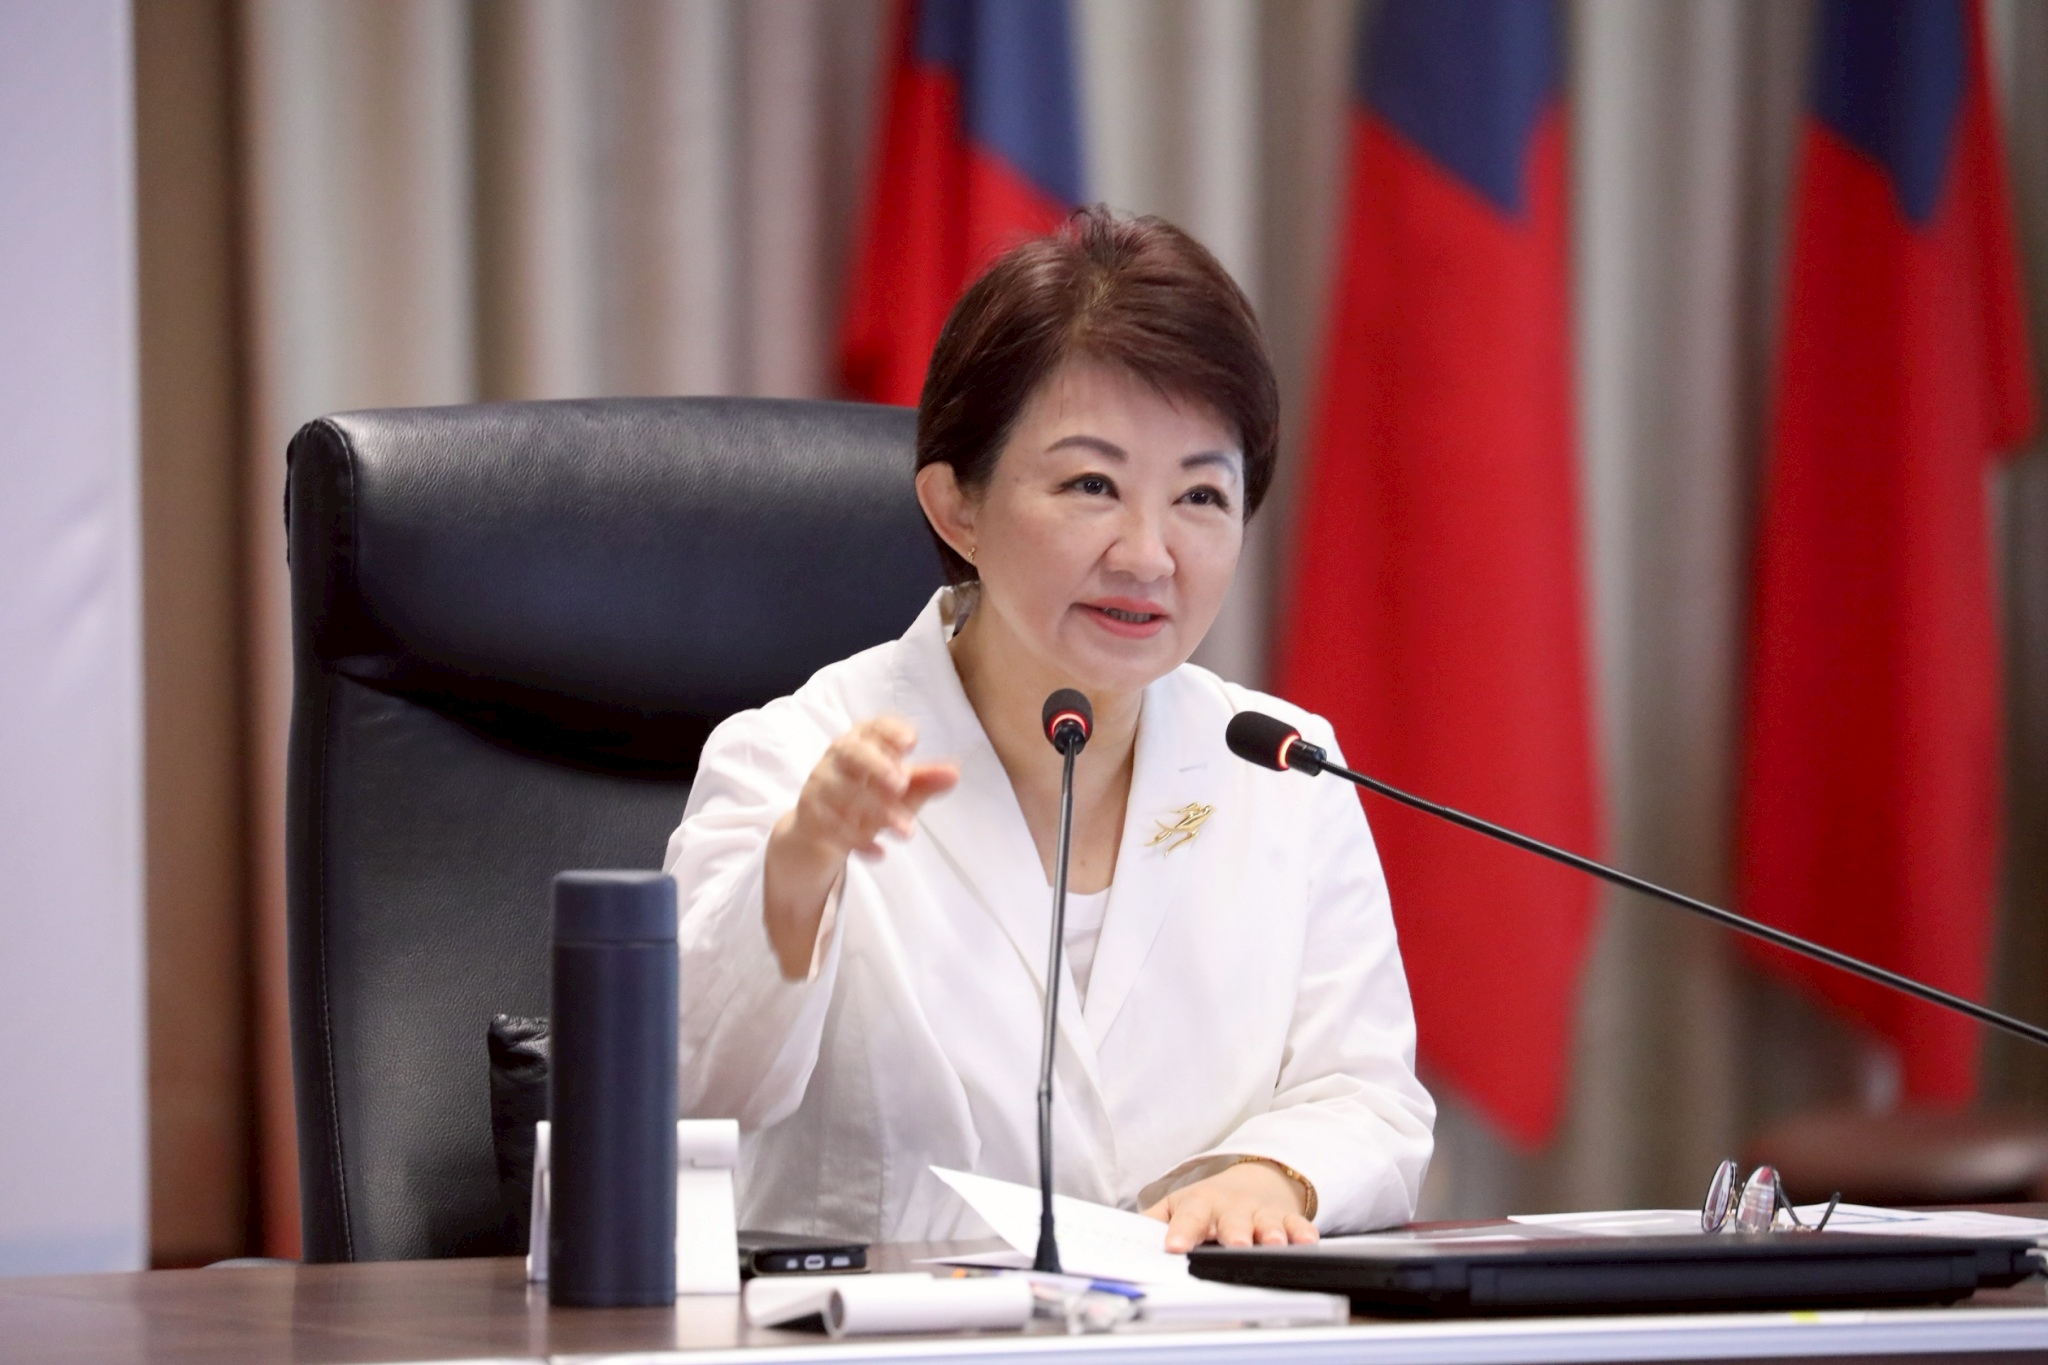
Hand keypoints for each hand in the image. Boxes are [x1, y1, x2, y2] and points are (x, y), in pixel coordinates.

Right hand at [763, 716, 957, 976]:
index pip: (873, 727)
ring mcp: (820, 786)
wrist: (819, 830)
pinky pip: (832, 826)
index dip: (891, 731)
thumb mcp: (899, 789)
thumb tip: (954, 773)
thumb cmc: (867, 796)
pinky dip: (858, 840)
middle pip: (851, 752)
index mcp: (861, 742)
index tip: (913, 742)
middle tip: (902, 783)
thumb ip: (925, 780)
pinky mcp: (811, 816)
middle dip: (877, 765)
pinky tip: (880, 853)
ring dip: (878, 812)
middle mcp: (837, 759)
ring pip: (844, 793)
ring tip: (908, 831)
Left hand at [1143, 1160, 1319, 1250]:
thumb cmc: (1207, 1202)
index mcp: (1199, 1206)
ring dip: (1270, 1234)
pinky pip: (1297, 1224)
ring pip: (1266, 1223)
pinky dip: (1303, 1232)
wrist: (1252, 1178)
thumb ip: (1152, 1222)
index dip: (1181, 1232)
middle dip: (1233, 1233)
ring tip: (1271, 1243)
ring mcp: (1260, 1213)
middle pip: (1231, 1221)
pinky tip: (1306, 1240)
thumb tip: (1126, 1241)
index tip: (1174, 1247)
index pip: (1187, 1218)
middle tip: (1234, 1244)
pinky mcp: (1286, 1218)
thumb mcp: (1175, 1206)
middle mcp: (1231, 1209)